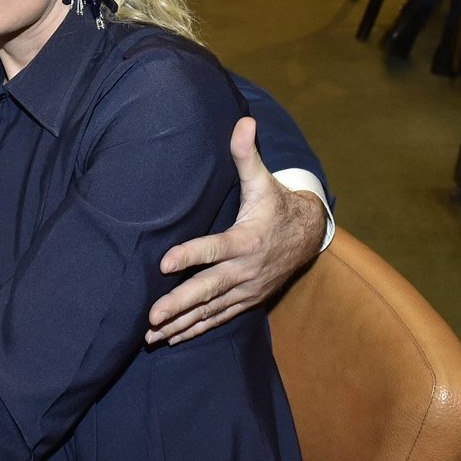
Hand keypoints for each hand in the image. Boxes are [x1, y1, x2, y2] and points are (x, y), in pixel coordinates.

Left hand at [147, 117, 326, 345]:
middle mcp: (246, 269)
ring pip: (211, 310)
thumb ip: (246, 155)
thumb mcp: (263, 180)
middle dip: (179, 304)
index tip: (164, 263)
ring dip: (182, 324)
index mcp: (247, 239)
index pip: (215, 249)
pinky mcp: (247, 300)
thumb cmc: (276, 204)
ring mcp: (247, 289)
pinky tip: (173, 338)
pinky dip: (196, 329)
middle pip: (209, 289)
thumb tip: (243, 121)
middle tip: (151, 317)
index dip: (190, 255)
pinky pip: (219, 318)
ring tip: (152, 337)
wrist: (309, 236)